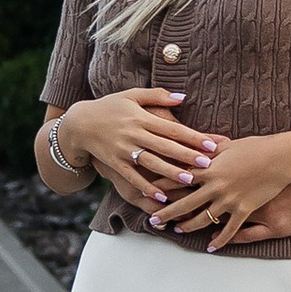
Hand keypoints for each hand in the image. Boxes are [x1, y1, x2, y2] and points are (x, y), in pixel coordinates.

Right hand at [60, 89, 221, 208]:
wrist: (79, 123)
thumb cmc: (109, 107)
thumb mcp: (131, 95)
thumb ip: (157, 95)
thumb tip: (183, 97)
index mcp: (141, 117)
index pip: (172, 128)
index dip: (192, 136)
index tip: (211, 144)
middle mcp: (134, 133)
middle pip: (165, 146)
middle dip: (187, 156)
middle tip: (208, 164)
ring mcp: (123, 149)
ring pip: (151, 163)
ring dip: (170, 173)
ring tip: (189, 181)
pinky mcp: (114, 163)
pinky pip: (132, 177)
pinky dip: (146, 186)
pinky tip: (161, 196)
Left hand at [163, 137, 290, 251]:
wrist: (281, 158)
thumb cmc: (256, 147)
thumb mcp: (229, 144)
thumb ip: (210, 147)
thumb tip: (196, 142)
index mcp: (210, 167)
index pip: (178, 177)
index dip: (161, 184)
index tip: (146, 190)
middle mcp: (216, 186)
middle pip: (185, 202)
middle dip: (166, 213)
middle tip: (152, 220)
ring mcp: (229, 200)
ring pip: (203, 218)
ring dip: (188, 226)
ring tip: (178, 230)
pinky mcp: (244, 209)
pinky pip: (229, 230)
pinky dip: (219, 240)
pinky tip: (211, 247)